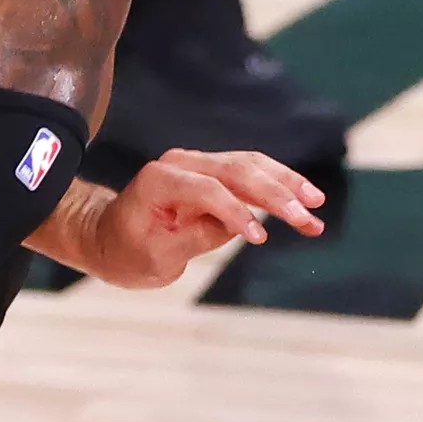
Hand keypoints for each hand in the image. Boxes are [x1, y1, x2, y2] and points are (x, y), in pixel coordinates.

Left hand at [84, 148, 327, 288]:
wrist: (108, 237)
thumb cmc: (125, 251)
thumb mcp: (154, 258)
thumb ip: (195, 238)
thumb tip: (238, 225)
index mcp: (158, 181)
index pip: (206, 190)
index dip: (235, 212)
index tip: (259, 239)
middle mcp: (179, 163)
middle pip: (236, 170)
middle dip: (275, 194)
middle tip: (307, 219)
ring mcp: (197, 164)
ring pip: (250, 165)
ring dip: (286, 185)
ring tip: (315, 206)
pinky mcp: (212, 172)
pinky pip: (250, 171)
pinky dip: (278, 183)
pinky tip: (304, 198)